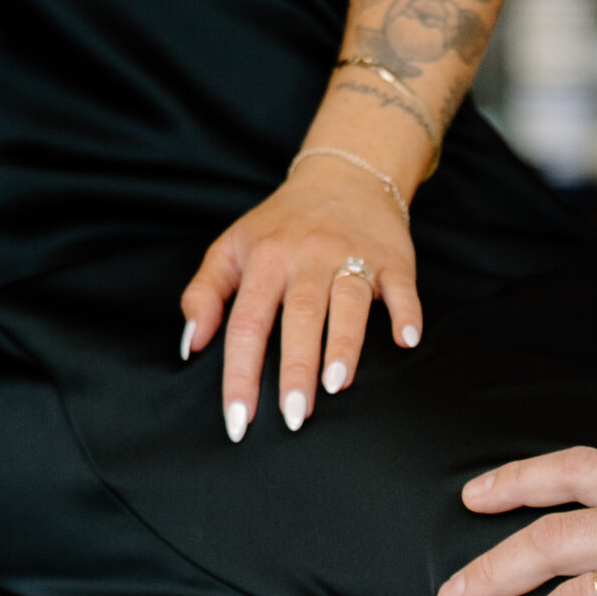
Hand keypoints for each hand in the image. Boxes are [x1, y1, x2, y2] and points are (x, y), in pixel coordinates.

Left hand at [179, 155, 423, 437]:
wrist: (343, 175)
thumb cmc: (281, 225)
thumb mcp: (232, 247)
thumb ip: (204, 293)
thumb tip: (190, 345)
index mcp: (265, 258)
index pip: (247, 322)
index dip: (240, 373)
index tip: (238, 420)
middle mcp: (307, 256)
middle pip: (299, 316)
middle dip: (295, 368)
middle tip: (293, 417)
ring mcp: (352, 255)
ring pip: (347, 301)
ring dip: (344, 343)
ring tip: (338, 385)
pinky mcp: (392, 257)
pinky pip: (401, 287)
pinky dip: (405, 312)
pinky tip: (406, 340)